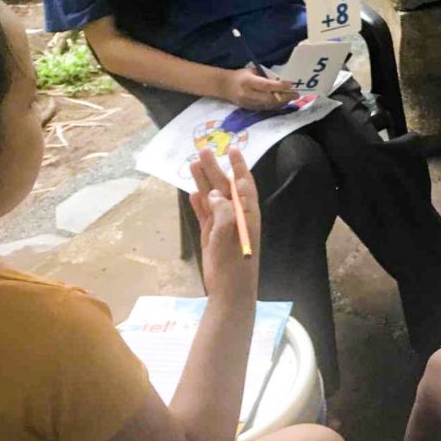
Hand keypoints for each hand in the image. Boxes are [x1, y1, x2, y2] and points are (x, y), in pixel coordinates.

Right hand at [189, 147, 259, 307]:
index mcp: (247, 213)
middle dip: (214, 169)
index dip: (239, 166)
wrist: (229, 292)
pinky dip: (198, 204)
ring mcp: (222, 226)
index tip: (233, 149)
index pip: (243, 184)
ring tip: (192, 164)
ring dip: (203, 182)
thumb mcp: (229, 233)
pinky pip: (204, 215)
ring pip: (211, 199)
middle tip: (202, 150)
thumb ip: (223, 210)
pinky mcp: (211, 237)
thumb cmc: (234, 263)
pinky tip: (192, 193)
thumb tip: (213, 194)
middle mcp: (236, 216)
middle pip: (224, 187)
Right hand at [220, 67, 296, 109]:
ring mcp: (248, 103)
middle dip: (285, 97)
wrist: (224, 86)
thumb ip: (265, 76)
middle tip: (296, 94)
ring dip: (282, 102)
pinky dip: (276, 106)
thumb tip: (281, 80)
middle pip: (269, 98)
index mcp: (248, 82)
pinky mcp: (250, 109)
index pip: (266, 85)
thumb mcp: (251, 71)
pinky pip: (266, 109)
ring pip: (269, 105)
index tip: (291, 85)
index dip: (280, 86)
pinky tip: (283, 102)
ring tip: (292, 98)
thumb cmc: (240, 75)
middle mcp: (248, 94)